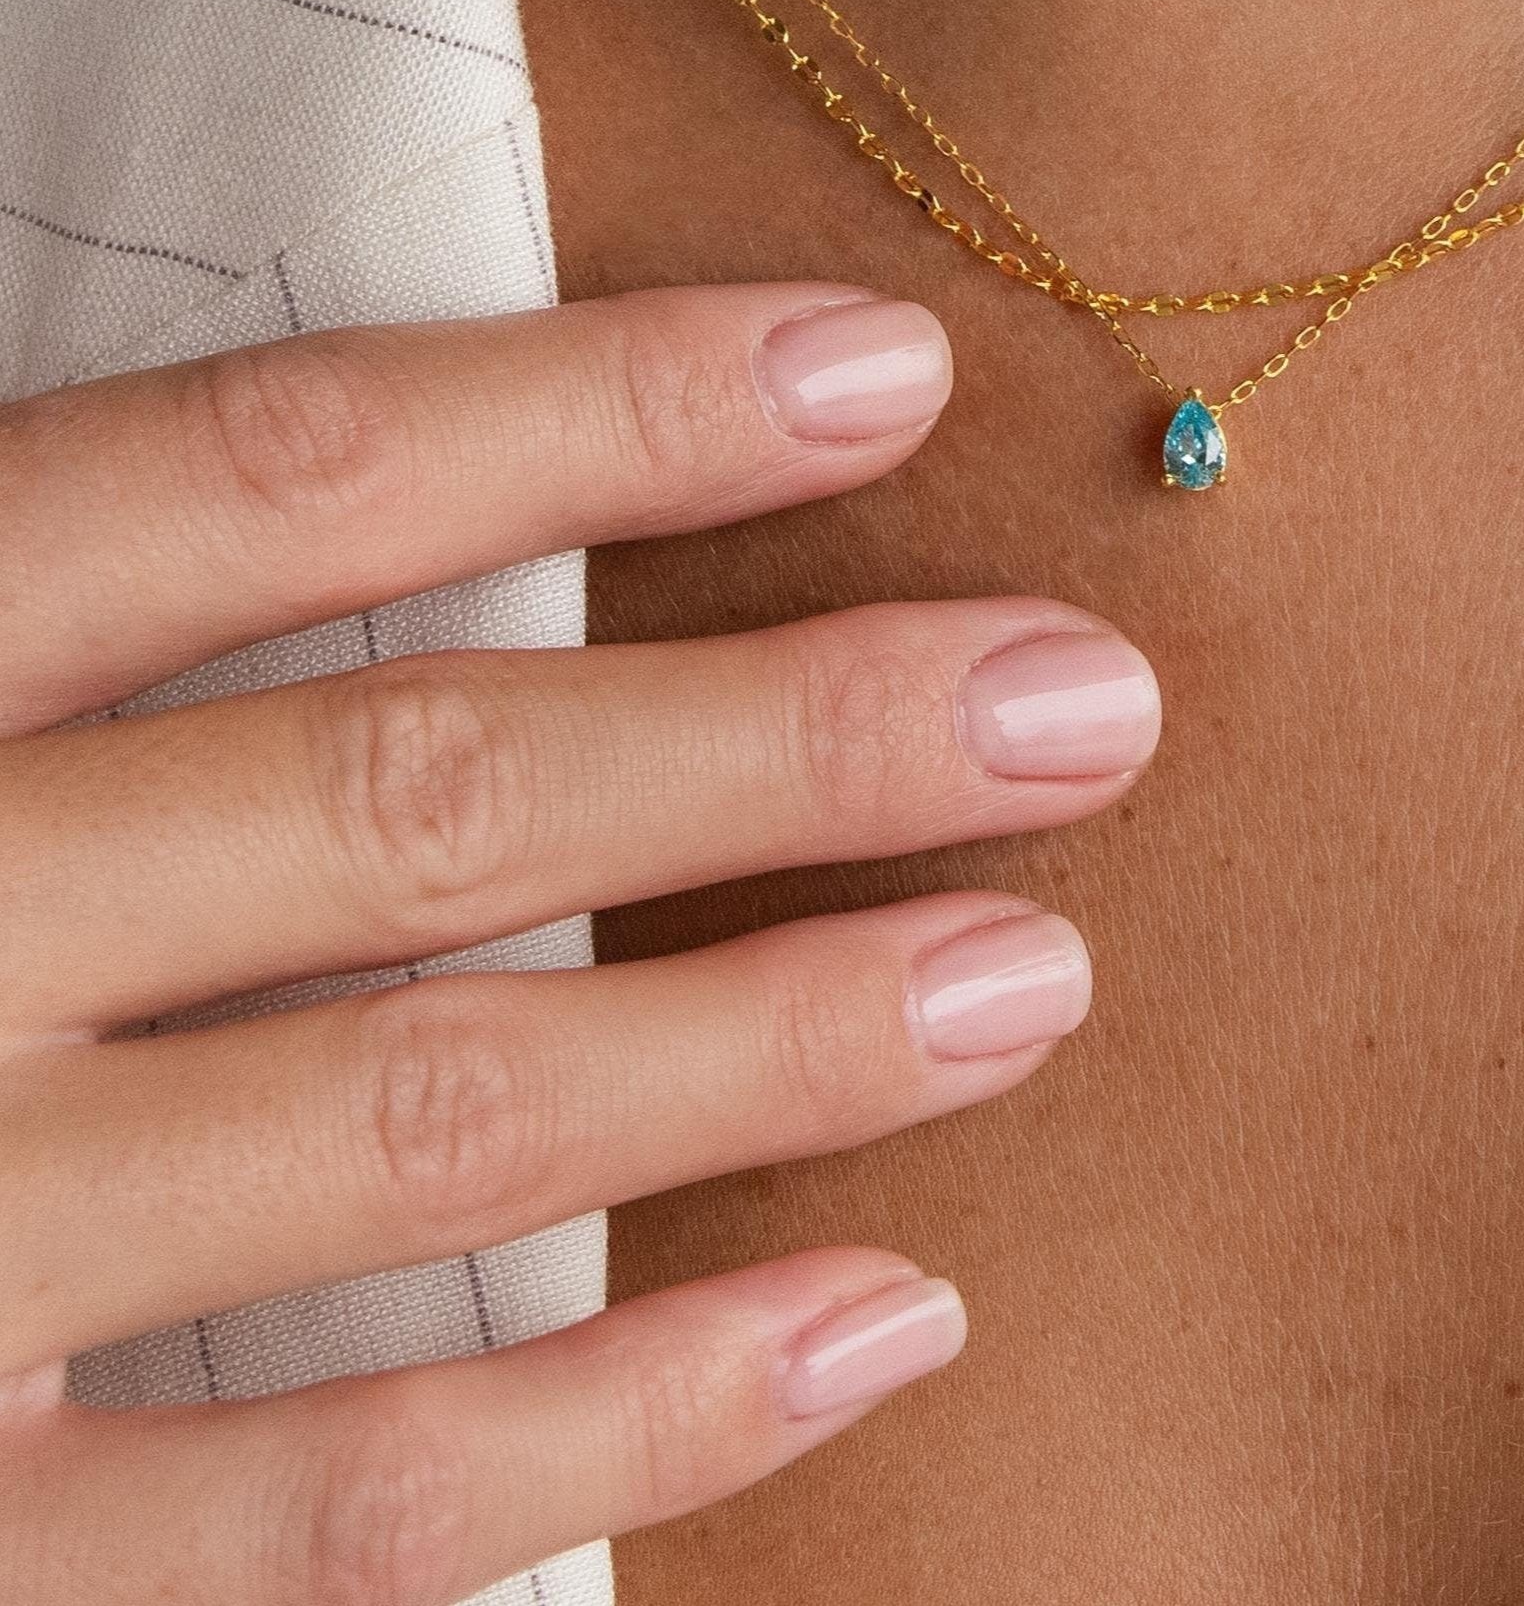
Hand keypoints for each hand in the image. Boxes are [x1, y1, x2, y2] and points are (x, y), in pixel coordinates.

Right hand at [0, 282, 1158, 1603]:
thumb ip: (71, 594)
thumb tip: (451, 467)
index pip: (270, 474)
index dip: (598, 410)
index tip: (885, 368)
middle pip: (406, 795)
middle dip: (783, 744)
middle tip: (1085, 700)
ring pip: (420, 1136)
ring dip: (770, 1053)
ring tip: (1042, 971)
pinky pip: (335, 1512)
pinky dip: (633, 1425)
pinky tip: (887, 1322)